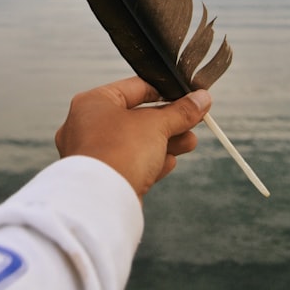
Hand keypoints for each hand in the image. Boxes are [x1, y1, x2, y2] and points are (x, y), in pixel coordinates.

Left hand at [55, 77, 211, 199]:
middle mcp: (88, 125)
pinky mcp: (102, 177)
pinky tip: (170, 161)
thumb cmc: (118, 153)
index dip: (166, 91)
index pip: (136, 88)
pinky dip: (151, 161)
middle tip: (194, 120)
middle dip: (169, 121)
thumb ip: (181, 111)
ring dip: (165, 141)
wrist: (100, 202)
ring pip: (136, 142)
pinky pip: (130, 163)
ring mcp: (93, 153)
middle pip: (137, 117)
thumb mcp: (156, 125)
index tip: (188, 96)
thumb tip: (201, 99)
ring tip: (190, 141)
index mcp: (94, 102)